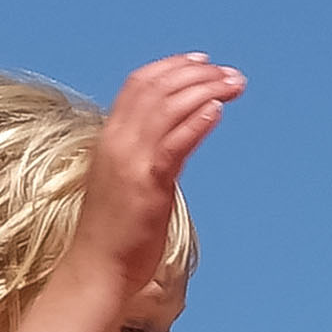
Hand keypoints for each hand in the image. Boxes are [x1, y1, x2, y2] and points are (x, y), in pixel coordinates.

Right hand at [84, 53, 241, 264]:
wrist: (96, 270)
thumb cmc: (114, 234)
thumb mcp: (127, 182)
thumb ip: (147, 156)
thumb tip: (177, 139)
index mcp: (110, 139)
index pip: (138, 85)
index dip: (172, 67)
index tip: (203, 61)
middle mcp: (117, 143)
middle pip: (157, 89)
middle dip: (198, 74)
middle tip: (231, 74)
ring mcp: (130, 162)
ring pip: (169, 108)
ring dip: (206, 90)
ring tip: (234, 84)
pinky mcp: (147, 184)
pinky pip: (174, 144)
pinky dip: (196, 122)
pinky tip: (218, 110)